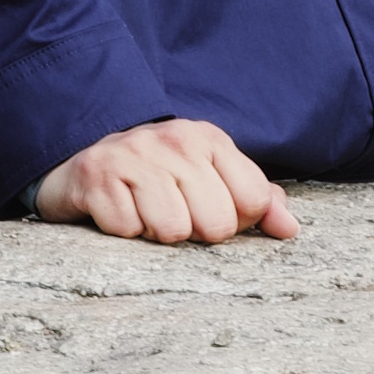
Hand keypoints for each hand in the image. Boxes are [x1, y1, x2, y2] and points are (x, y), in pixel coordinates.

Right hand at [32, 113, 299, 245]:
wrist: (84, 157)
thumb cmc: (159, 176)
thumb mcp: (210, 177)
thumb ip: (255, 199)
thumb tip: (290, 229)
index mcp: (211, 139)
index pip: (253, 202)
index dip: (235, 221)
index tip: (208, 211)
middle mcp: (176, 140)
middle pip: (217, 225)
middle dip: (195, 233)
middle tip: (171, 213)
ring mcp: (135, 154)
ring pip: (172, 230)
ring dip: (155, 234)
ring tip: (143, 213)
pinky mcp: (96, 175)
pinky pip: (126, 230)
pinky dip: (120, 232)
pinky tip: (116, 210)